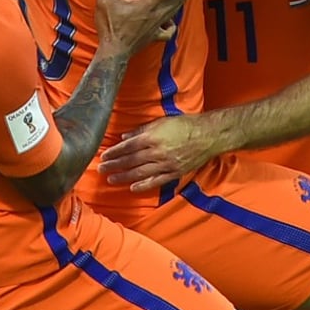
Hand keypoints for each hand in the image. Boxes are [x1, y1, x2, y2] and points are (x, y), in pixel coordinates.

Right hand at [90, 0, 200, 57]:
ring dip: (182, 2)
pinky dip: (172, 26)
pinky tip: (170, 23)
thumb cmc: (111, 27)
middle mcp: (157, 14)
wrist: (114, 52)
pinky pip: (168, 31)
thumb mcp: (104, 2)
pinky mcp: (154, 37)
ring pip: (175, 12)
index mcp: (149, 4)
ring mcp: (157, 27)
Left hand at [98, 114, 219, 191]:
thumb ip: (142, 130)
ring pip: (140, 173)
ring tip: (111, 179)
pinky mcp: (174, 173)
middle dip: (114, 165)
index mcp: (152, 137)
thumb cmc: (185, 125)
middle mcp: (157, 152)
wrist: (208, 135)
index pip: (128, 147)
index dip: (114, 152)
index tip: (103, 156)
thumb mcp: (162, 122)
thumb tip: (125, 137)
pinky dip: (143, 185)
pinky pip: (156, 182)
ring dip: (124, 177)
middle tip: (101, 169)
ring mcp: (165, 164)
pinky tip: (132, 188)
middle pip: (131, 161)